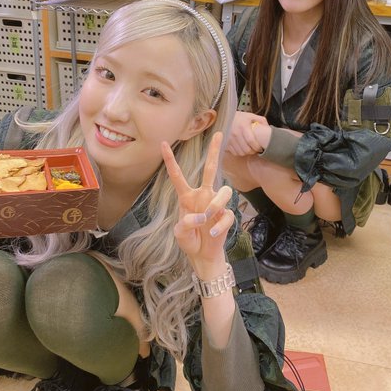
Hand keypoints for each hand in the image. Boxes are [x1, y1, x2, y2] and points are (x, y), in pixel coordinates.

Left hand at [161, 132, 234, 276]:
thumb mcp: (180, 233)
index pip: (178, 176)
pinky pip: (227, 214)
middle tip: (219, 134)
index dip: (170, 160)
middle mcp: (203, 195)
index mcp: (187, 197)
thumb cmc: (189, 240)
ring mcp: (216, 204)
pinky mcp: (226, 216)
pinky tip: (212, 233)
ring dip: (215, 205)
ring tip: (207, 219)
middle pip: (211, 169)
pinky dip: (219, 226)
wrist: (202, 256)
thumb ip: (186, 223)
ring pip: (224, 191)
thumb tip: (201, 216)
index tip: (163, 144)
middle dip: (215, 151)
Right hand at [226, 111, 270, 155]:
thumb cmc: (239, 117)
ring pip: (240, 152)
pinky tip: (242, 149)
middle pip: (246, 149)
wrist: (225, 117)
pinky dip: (239, 153)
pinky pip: (234, 152)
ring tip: (249, 150)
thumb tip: (268, 128)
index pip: (251, 141)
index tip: (260, 148)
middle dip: (252, 151)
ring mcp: (229, 139)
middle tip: (255, 150)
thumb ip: (261, 120)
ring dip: (246, 153)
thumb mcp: (251, 116)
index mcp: (243, 126)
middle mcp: (235, 133)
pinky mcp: (226, 142)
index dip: (257, 147)